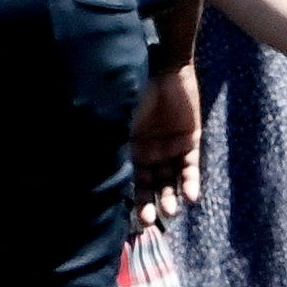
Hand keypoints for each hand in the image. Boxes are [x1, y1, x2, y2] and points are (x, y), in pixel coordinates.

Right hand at [128, 62, 203, 220]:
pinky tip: (190, 197)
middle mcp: (148, 152)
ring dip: (170, 196)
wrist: (161, 67)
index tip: (134, 219)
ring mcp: (169, 147)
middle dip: (151, 203)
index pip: (130, 181)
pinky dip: (190, 182)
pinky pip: (190, 167)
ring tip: (171, 210)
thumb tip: (97, 179)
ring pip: (171, 180)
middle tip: (153, 219)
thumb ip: (114, 148)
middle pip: (150, 185)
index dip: (132, 200)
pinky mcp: (189, 141)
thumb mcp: (119, 123)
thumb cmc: (133, 93)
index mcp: (128, 149)